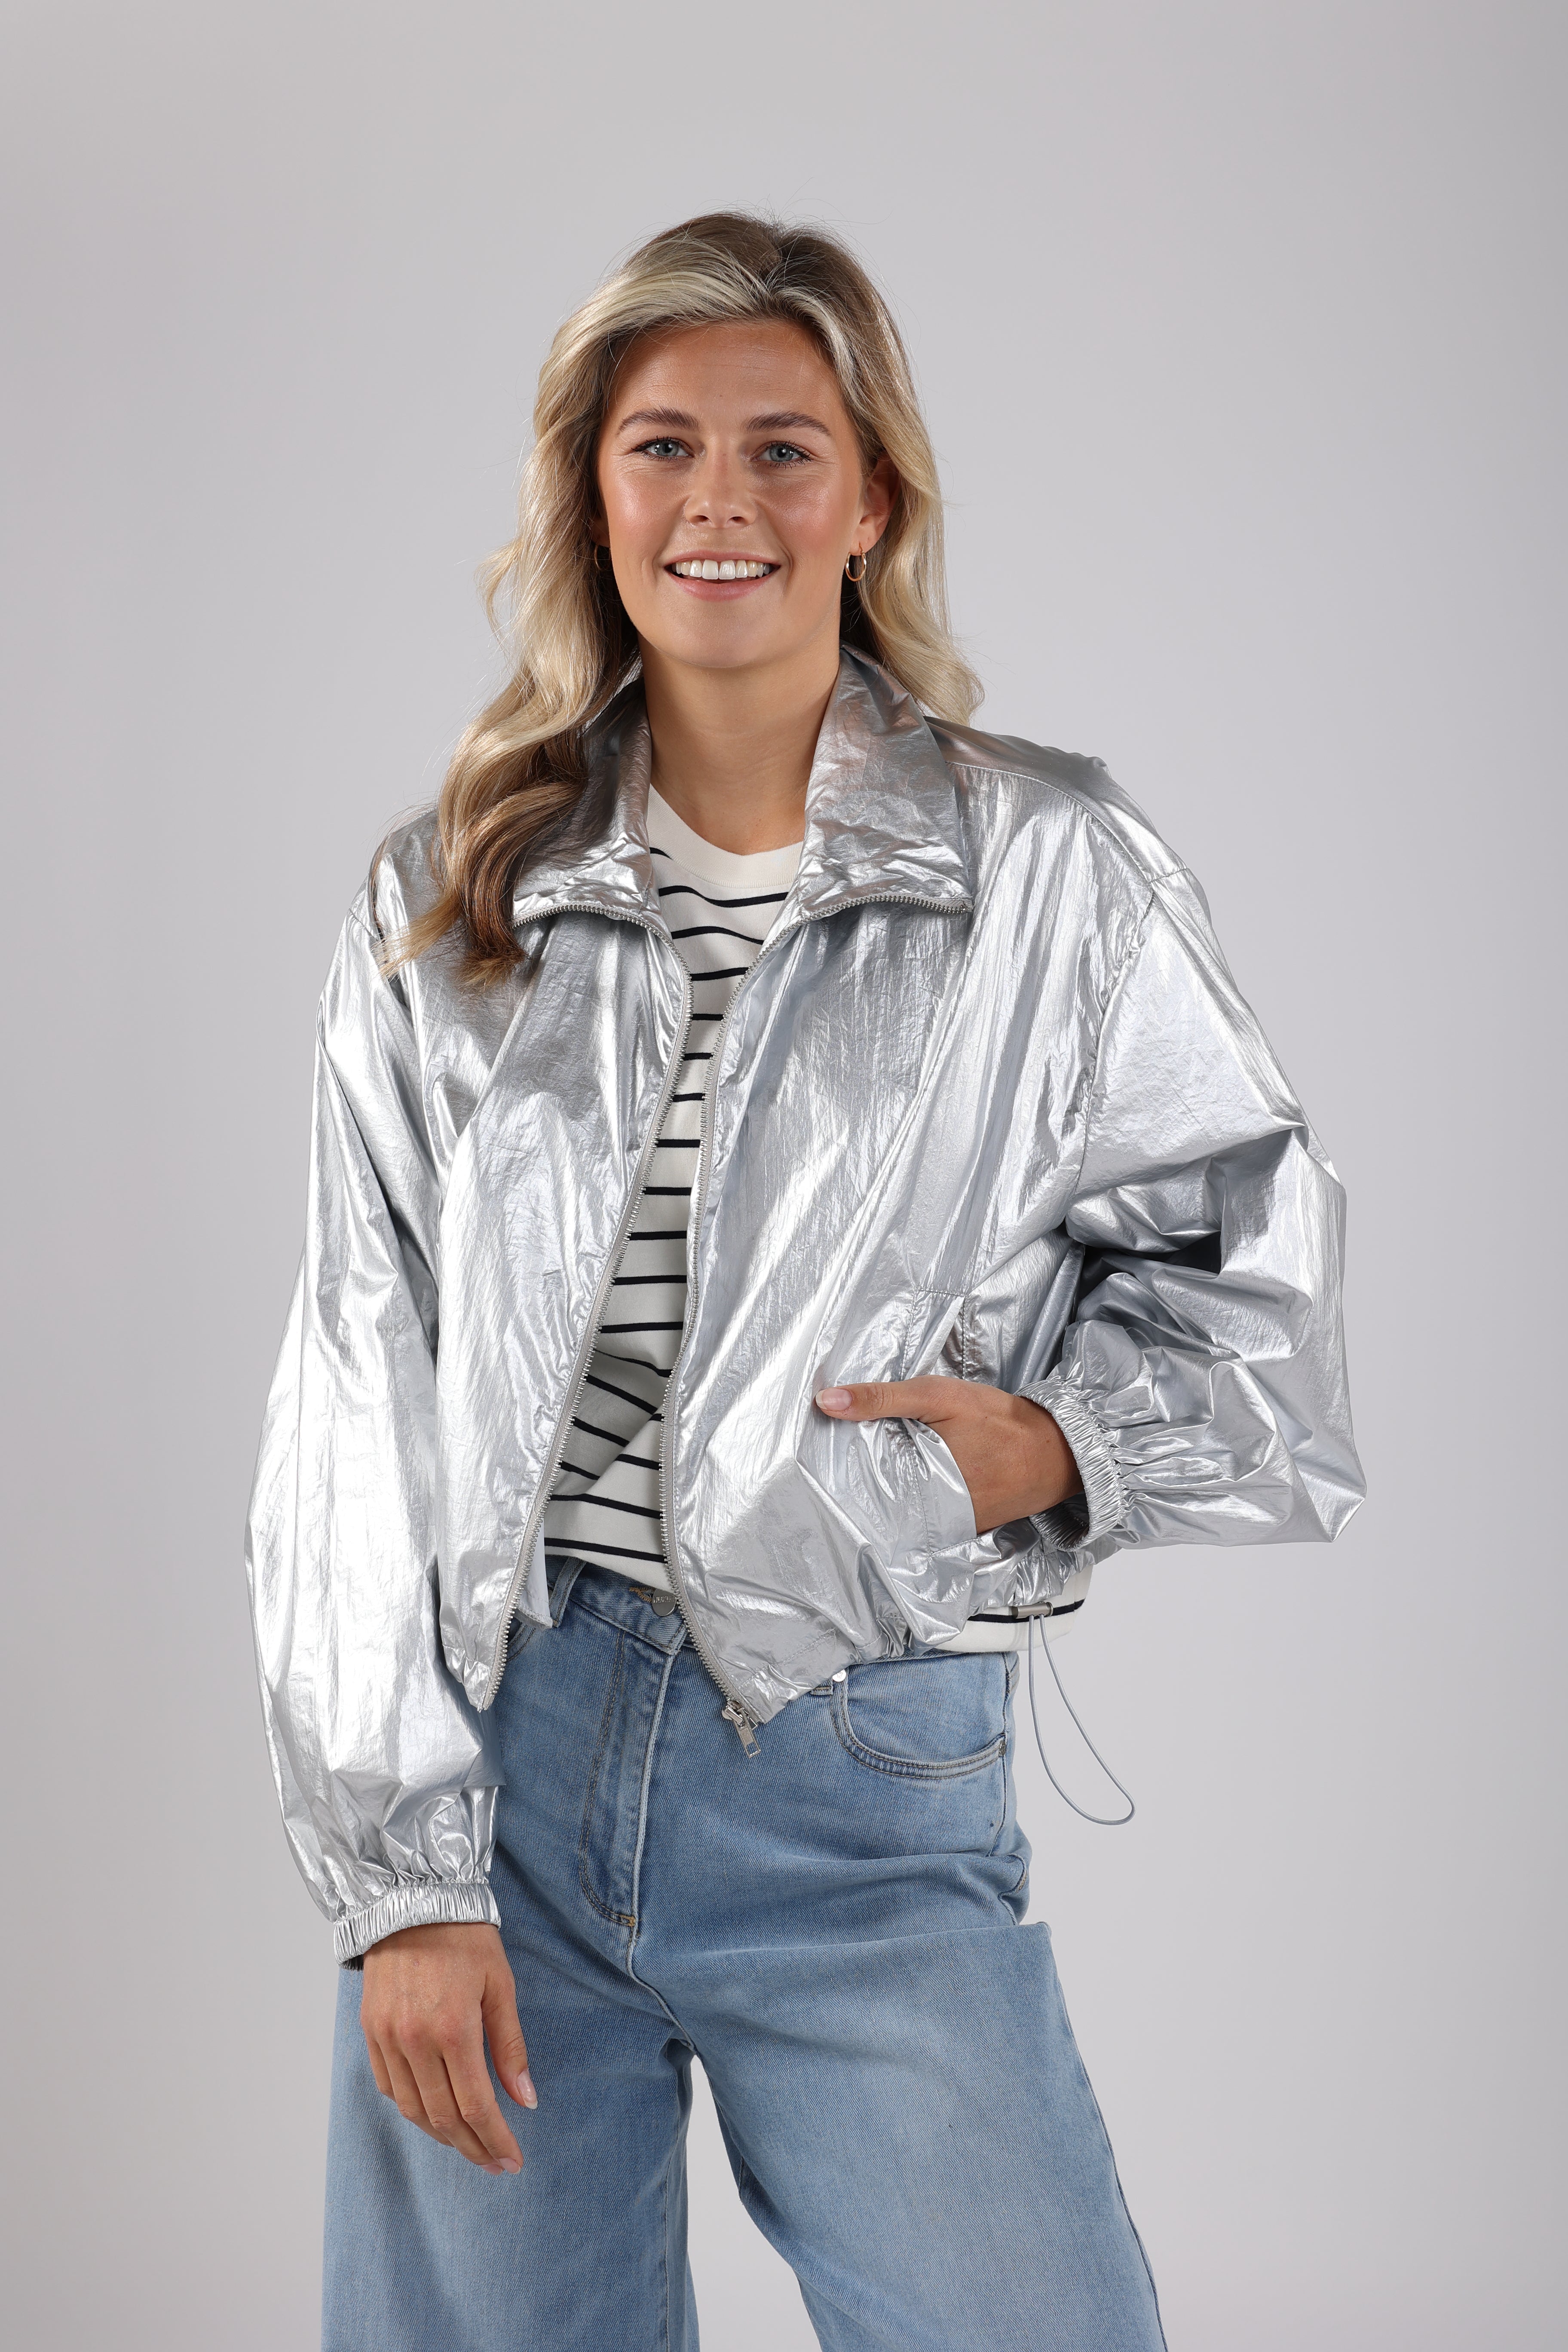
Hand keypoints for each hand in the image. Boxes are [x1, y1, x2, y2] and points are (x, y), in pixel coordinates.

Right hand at [361, 1922, 534, 2175]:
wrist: (413, 1898)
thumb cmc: (465, 1937)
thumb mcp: (501, 1985)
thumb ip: (510, 2046)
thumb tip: (525, 2100)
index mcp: (453, 2029)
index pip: (476, 2106)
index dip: (495, 2140)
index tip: (513, 2160)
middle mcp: (414, 2040)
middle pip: (443, 2117)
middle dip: (472, 2147)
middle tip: (495, 2162)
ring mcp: (387, 2038)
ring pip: (412, 2109)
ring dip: (441, 2135)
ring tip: (468, 2144)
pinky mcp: (370, 2031)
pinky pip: (388, 2087)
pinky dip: (412, 2107)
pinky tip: (433, 2112)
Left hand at [815, 1377, 1082, 1535]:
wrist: (1055, 1453)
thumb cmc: (999, 1423)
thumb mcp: (937, 1397)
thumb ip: (881, 1399)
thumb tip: (826, 1401)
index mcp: (913, 1482)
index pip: (857, 1485)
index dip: (838, 1470)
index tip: (822, 1458)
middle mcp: (926, 1514)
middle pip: (877, 1501)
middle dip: (860, 1485)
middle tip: (841, 1465)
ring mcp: (946, 1526)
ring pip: (902, 1511)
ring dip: (889, 1494)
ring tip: (872, 1472)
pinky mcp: (964, 1527)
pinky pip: (930, 1517)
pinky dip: (919, 1501)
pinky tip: (914, 1481)